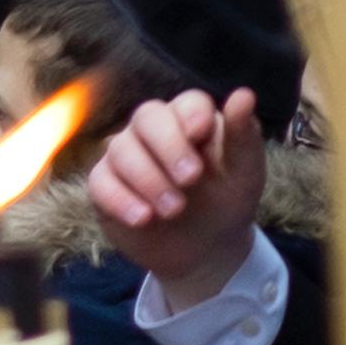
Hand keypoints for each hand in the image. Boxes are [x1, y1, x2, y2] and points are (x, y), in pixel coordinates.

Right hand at [86, 88, 268, 310]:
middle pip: (147, 116)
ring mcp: (126, 155)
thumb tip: (244, 95)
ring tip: (174, 210)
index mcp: (191, 120)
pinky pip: (100, 182)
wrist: (206, 249)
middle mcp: (154, 131)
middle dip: (168, 146)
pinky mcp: (105, 185)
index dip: (191, 114)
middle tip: (191, 179)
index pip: (186, 102)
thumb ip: (243, 135)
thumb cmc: (227, 201)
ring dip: (149, 180)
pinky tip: (143, 219)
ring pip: (121, 149)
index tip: (201, 134)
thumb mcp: (245, 173)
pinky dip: (121, 199)